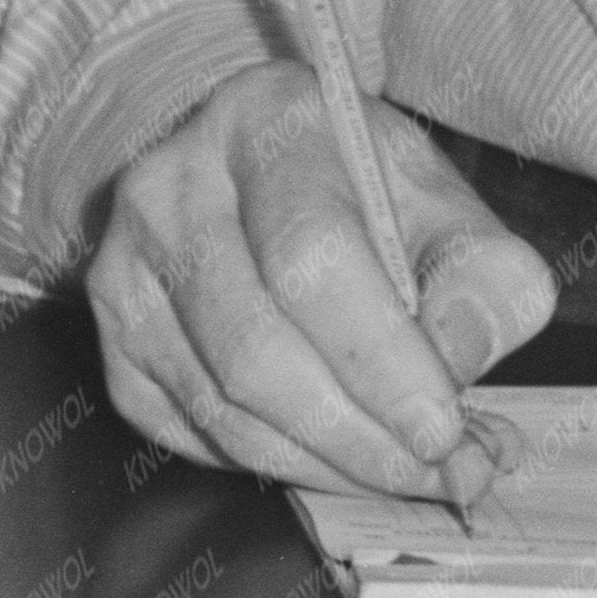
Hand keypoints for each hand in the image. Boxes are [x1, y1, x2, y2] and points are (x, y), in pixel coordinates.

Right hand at [85, 67, 555, 507]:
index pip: (309, 254)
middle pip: (254, 347)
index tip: (444, 428)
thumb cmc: (363, 191)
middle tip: (443, 473)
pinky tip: (340, 453)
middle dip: (360, 436)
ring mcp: (126, 267)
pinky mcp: (115, 340)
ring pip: (222, 406)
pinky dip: (280, 465)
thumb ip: (481, 280)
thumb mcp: (446, 204)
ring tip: (408, 471)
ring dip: (329, 464)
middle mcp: (171, 188)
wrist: (261, 172)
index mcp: (266, 124)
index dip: (378, 356)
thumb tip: (455, 370)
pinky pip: (196, 435)